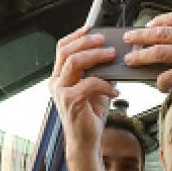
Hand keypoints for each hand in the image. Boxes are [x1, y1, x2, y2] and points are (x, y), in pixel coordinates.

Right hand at [50, 27, 118, 170]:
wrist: (86, 142)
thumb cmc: (89, 117)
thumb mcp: (94, 89)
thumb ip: (97, 73)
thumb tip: (111, 56)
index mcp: (59, 77)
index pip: (62, 48)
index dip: (77, 35)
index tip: (92, 28)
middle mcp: (56, 82)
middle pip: (66, 51)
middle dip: (87, 42)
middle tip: (105, 40)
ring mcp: (61, 92)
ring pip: (74, 62)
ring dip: (95, 56)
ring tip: (112, 56)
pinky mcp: (70, 101)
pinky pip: (88, 83)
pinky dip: (105, 84)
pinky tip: (115, 91)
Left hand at [124, 12, 171, 112]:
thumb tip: (171, 43)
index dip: (157, 21)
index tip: (148, 26)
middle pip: (161, 32)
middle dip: (141, 35)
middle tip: (130, 39)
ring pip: (158, 51)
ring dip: (141, 55)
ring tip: (132, 59)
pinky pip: (166, 75)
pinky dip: (159, 82)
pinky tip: (159, 85)